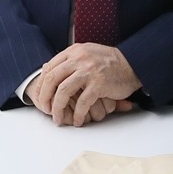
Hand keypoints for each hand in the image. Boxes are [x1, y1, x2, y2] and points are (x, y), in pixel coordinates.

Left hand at [27, 43, 141, 126]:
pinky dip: (78, 114)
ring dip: (58, 108)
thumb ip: (68, 60)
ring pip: (63, 92)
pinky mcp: (99, 84)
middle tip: (45, 110)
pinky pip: (83, 102)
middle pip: (52, 80)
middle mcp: (78, 59)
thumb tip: (46, 68)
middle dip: (45, 97)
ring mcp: (88, 71)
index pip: (49, 69)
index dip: (41, 85)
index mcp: (73, 52)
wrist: (133, 64)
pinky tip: (78, 120)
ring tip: (58, 118)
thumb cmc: (108, 62)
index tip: (39, 97)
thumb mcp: (86, 53)